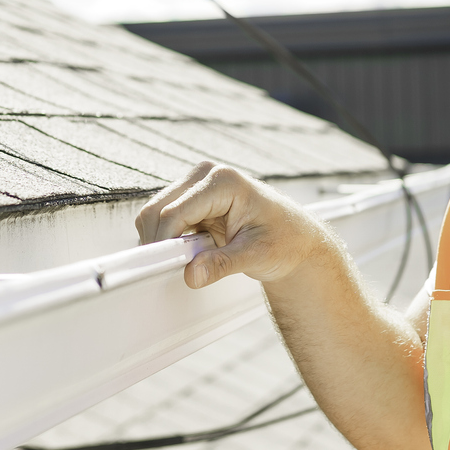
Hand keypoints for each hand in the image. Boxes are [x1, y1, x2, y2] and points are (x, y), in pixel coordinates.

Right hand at [134, 161, 335, 289]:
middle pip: (157, 210)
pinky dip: (169, 238)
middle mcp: (205, 176)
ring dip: (165, 240)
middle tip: (177, 267)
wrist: (294, 238)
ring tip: (194, 258)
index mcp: (223, 181)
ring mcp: (196, 185)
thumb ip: (223, 264)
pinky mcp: (192, 199)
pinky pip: (164, 219)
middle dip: (161, 241)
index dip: (165, 242)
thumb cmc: (284, 239)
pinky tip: (193, 250)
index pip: (175, 212)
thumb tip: (192, 274)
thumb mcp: (257, 255)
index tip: (164, 267)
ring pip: (155, 214)